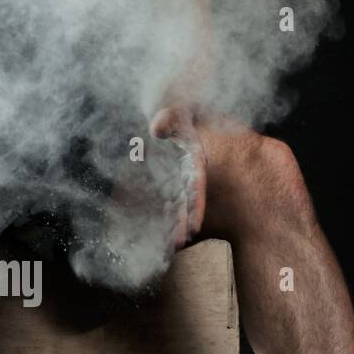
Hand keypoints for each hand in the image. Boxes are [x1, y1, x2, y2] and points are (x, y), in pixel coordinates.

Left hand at [149, 105, 207, 250]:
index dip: (195, 206)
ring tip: (170, 247)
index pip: (195, 184)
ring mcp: (175, 175)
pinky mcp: (163, 178)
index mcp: (192, 155)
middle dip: (182, 222)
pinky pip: (162, 198)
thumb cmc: (172, 108)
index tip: (194, 228)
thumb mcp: (170, 110)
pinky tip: (157, 230)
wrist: (169, 106)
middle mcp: (186, 169)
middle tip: (178, 245)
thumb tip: (158, 128)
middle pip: (186, 199)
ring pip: (175, 202)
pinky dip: (160, 213)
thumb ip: (166, 120)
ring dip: (173, 223)